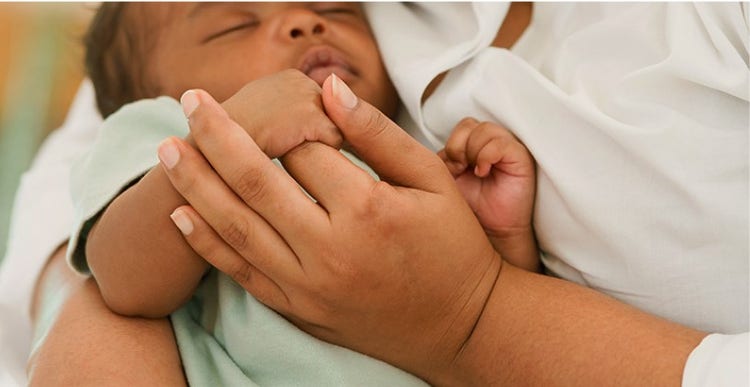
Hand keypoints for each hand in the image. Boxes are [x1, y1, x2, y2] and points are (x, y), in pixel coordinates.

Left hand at [158, 75, 501, 384]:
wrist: (459, 326)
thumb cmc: (452, 248)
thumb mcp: (434, 181)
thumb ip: (379, 134)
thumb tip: (331, 90)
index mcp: (367, 210)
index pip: (306, 152)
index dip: (292, 123)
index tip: (287, 108)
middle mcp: (329, 249)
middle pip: (256, 181)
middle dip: (217, 135)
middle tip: (191, 101)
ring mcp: (308, 285)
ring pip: (237, 226)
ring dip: (196, 184)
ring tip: (168, 149)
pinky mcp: (298, 309)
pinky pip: (241, 274)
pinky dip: (207, 244)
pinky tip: (181, 214)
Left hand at [438, 118, 535, 239]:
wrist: (489, 233)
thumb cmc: (470, 211)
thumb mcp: (445, 181)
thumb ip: (440, 161)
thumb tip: (429, 150)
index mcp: (473, 148)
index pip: (460, 128)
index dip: (450, 145)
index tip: (450, 169)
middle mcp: (490, 145)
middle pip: (469, 124)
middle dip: (458, 146)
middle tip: (459, 169)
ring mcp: (507, 150)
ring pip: (485, 129)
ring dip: (473, 150)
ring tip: (474, 172)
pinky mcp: (520, 159)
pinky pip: (502, 143)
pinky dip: (487, 156)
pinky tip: (483, 172)